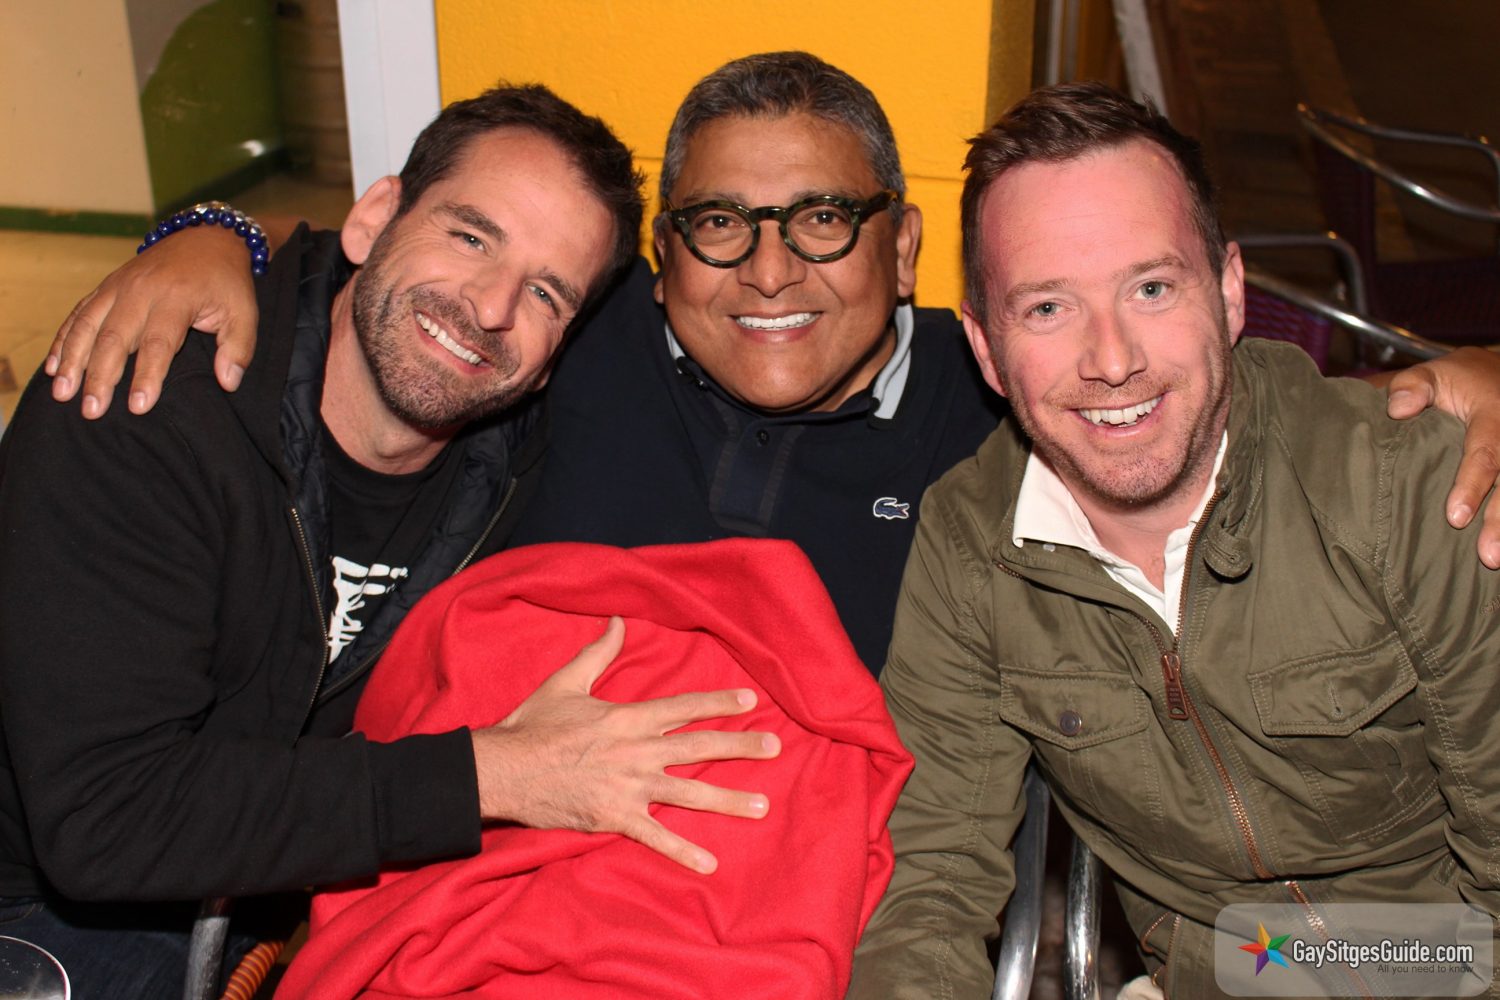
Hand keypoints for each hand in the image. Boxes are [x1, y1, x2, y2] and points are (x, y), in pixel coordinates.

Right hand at [46, 225, 261, 417]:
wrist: (206, 238)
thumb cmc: (226, 283)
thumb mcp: (244, 313)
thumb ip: (238, 349)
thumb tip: (228, 382)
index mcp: (176, 298)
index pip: (158, 343)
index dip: (147, 376)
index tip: (138, 407)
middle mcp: (141, 291)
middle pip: (114, 337)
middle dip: (100, 376)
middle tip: (91, 411)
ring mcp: (118, 286)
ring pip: (87, 325)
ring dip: (72, 360)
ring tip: (62, 394)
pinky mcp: (106, 286)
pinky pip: (79, 313)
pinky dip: (64, 340)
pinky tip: (53, 367)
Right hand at [470, 617, 779, 873]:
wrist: (502, 770)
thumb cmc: (533, 726)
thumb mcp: (566, 682)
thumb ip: (597, 653)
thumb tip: (615, 620)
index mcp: (628, 717)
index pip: (683, 707)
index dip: (718, 703)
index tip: (751, 702)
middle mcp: (637, 751)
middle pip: (699, 747)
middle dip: (740, 747)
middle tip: (775, 747)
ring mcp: (629, 786)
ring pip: (689, 793)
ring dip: (728, 800)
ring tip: (761, 806)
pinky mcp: (614, 817)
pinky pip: (655, 836)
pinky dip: (683, 850)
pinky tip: (710, 862)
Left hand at [1386, 347, 1499, 567]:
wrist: (1499, 375)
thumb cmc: (1459, 381)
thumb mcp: (1434, 373)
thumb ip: (1412, 385)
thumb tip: (1398, 408)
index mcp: (1493, 415)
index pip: (1484, 453)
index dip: (1472, 485)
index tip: (1456, 518)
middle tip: (1488, 556)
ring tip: (1494, 560)